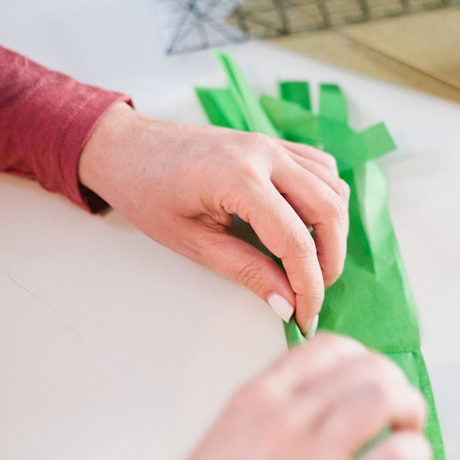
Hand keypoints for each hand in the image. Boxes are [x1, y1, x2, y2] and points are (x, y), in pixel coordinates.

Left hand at [78, 103, 349, 334]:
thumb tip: (287, 303)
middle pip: (328, 211)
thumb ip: (245, 270)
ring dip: (333, 233)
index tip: (306, 315)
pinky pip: (322, 169)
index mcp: (237, 178)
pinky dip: (328, 201)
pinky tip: (310, 226)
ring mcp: (272, 144)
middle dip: (329, 261)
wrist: (125, 147)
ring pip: (334, 189)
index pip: (295, 240)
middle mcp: (264, 154)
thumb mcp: (192, 242)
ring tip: (311, 266)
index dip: (309, 285)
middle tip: (312, 295)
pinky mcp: (275, 143)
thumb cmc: (146, 192)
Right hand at [151, 334, 432, 459]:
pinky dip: (416, 452)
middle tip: (396, 405)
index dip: (360, 359)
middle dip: (393, 382)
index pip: (327, 348)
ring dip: (409, 409)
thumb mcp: (230, 435)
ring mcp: (315, 457)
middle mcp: (288, 417)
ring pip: (386, 398)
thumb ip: (275, 411)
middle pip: (366, 367)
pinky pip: (400, 454)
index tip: (368, 377)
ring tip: (407, 429)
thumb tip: (323, 403)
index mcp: (257, 398)